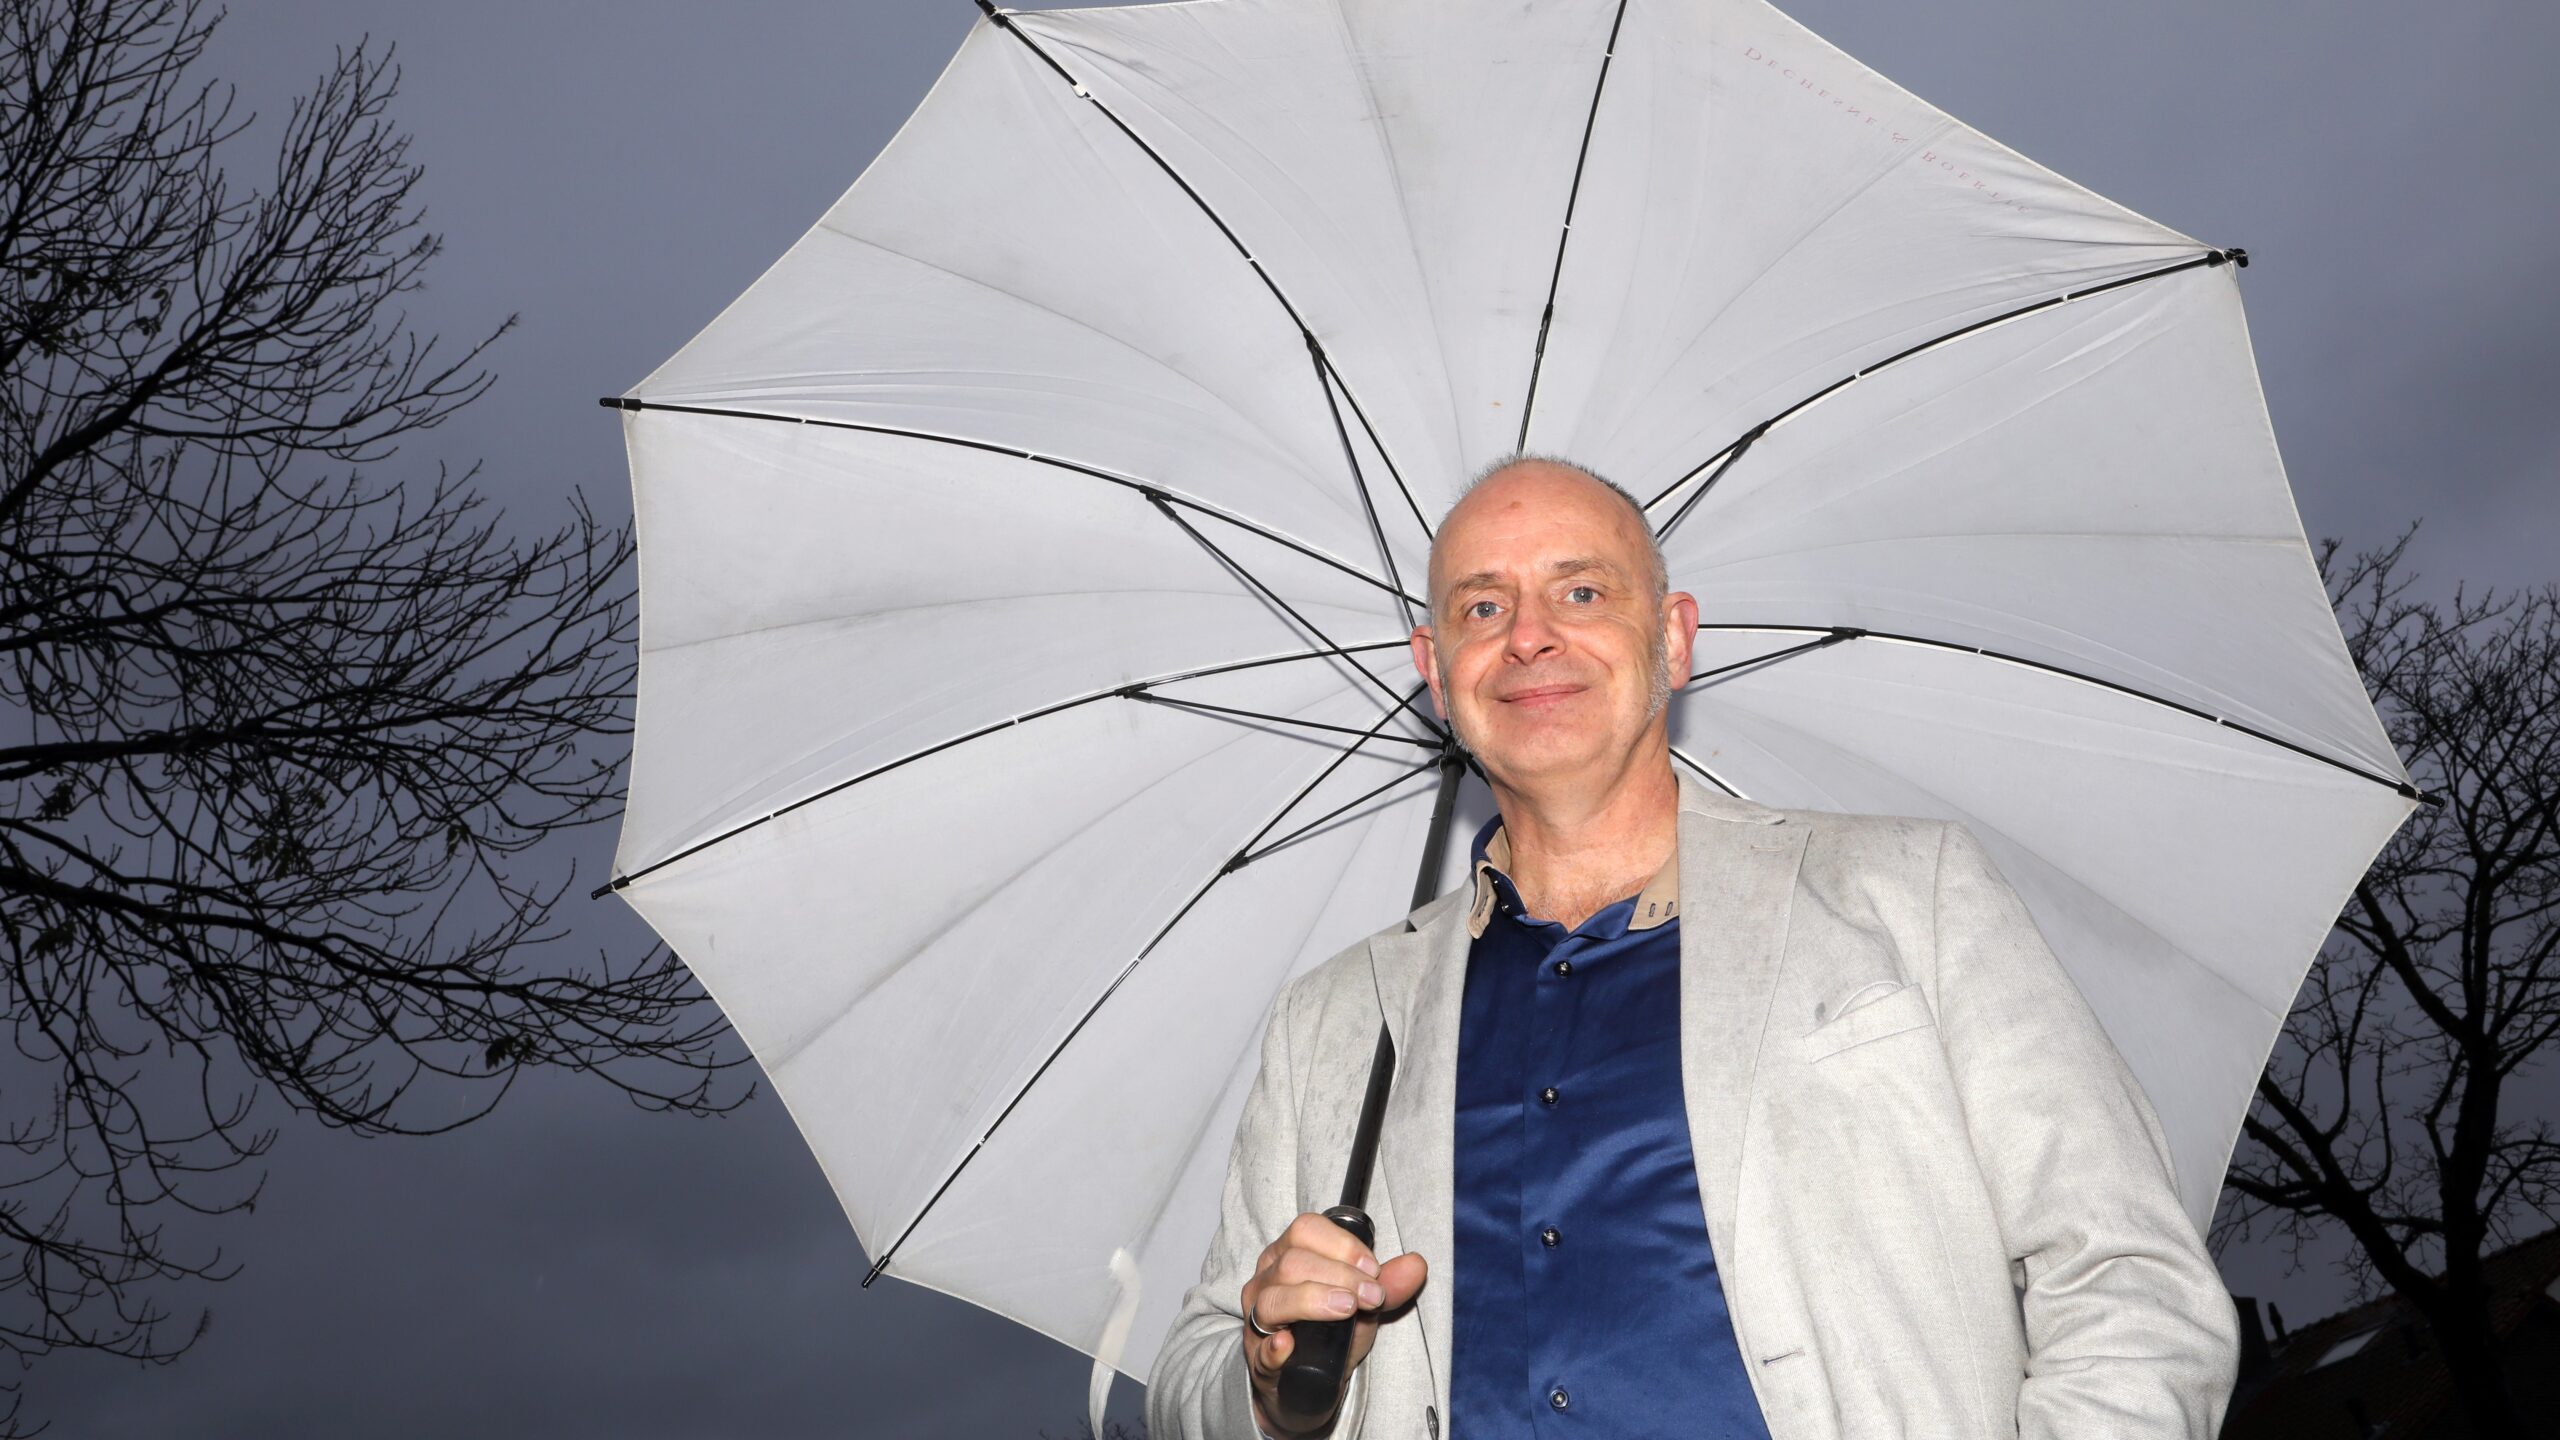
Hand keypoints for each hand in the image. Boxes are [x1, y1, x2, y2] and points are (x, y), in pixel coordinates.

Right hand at [1239, 1212, 1427, 1435]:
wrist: (1307, 1387)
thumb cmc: (1330, 1335)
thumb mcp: (1363, 1306)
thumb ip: (1388, 1285)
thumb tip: (1417, 1264)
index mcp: (1288, 1255)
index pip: (1306, 1230)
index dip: (1342, 1245)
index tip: (1373, 1269)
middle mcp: (1266, 1281)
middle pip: (1292, 1262)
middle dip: (1340, 1275)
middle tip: (1372, 1297)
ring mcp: (1257, 1321)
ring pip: (1273, 1300)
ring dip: (1313, 1300)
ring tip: (1347, 1308)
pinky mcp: (1257, 1361)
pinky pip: (1260, 1350)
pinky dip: (1274, 1347)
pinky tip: (1289, 1345)